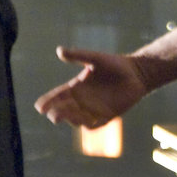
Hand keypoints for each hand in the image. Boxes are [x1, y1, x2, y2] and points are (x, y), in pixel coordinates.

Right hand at [34, 46, 148, 127]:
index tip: (39, 107)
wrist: (137, 73)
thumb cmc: (115, 64)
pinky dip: (88, 126)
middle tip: (53, 114)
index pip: (58, 96)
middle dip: (57, 113)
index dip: (48, 101)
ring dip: (70, 119)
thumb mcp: (95, 58)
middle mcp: (83, 100)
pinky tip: (85, 124)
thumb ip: (78, 55)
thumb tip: (59, 50)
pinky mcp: (107, 116)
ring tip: (67, 116)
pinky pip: (94, 125)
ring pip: (76, 119)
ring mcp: (94, 110)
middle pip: (64, 110)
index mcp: (77, 86)